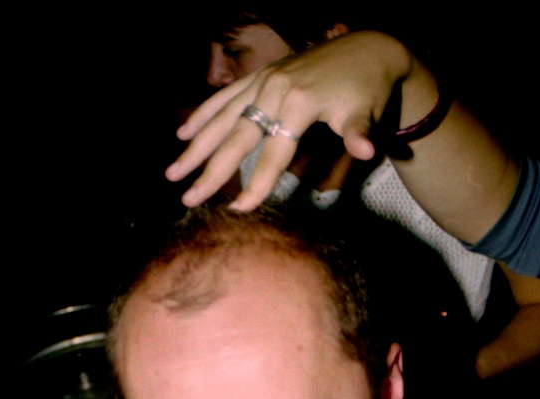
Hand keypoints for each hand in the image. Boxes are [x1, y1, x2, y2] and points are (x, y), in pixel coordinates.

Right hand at [165, 32, 414, 209]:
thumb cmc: (365, 88)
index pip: (272, 153)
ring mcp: (262, 81)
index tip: (238, 209)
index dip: (256, 183)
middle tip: (188, 198)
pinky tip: (183, 134)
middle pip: (236, 138)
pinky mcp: (260, 75)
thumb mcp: (365, 111)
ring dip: (196, 146)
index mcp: (297, 103)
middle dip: (210, 171)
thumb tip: (366, 151)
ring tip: (173, 172)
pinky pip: (224, 97)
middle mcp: (273, 90)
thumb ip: (358, 133)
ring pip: (222, 118)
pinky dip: (203, 114)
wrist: (366, 49)